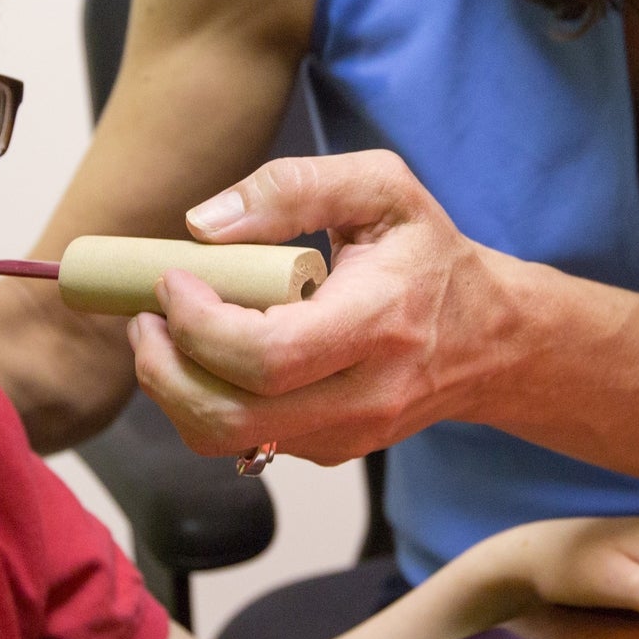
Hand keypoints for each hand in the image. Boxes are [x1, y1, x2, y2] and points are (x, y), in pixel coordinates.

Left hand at [125, 151, 512, 464]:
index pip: (267, 355)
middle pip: (232, 415)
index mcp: (379, 322)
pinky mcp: (330, 450)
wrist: (490, 339)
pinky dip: (207, 399)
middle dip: (164, 367)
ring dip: (174, 387)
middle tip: (147, 315)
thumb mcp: (382, 188)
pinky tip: (216, 352)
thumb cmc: (429, 254)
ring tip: (167, 332)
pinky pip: (245, 440)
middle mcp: (365, 394)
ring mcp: (347, 434)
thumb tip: (203, 225)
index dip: (199, 324)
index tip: (172, 280)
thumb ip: (293, 188)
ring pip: (227, 438)